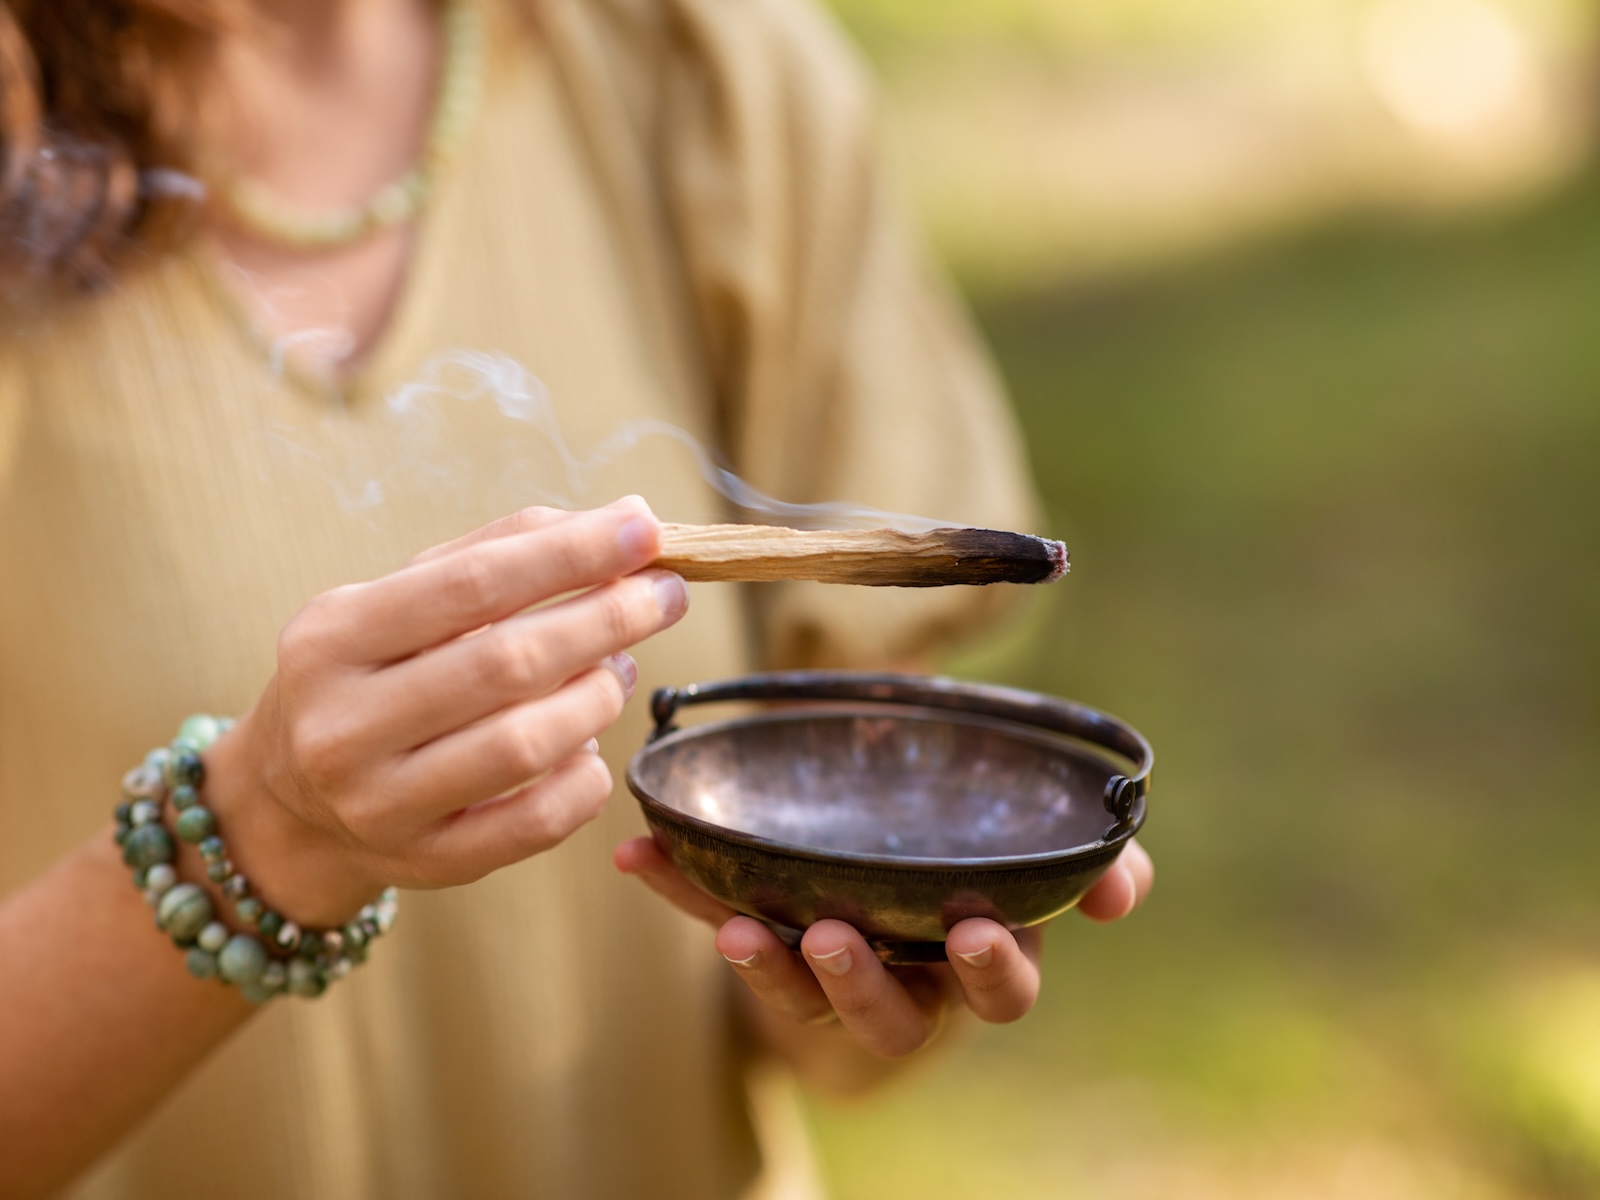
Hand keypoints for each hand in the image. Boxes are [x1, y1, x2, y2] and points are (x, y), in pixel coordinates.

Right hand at [202, 497, 687, 925]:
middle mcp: (343, 726)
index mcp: (331, 638)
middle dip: (606, 620)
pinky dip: (586, 777)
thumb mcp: (404, 597)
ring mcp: (381, 805)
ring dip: (599, 696)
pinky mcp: (428, 863)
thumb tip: (627, 522)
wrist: (292, 801)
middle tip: (665, 595)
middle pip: (508, 665)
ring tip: (619, 668)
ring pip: (528, 745)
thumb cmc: (375, 672)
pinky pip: (538, 821)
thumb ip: (504, 551)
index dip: (570, 555)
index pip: (473, 584)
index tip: (646, 531)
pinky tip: (591, 744)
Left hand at [616, 836, 1153, 1057]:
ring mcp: (829, 970)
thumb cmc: (964, 837)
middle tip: (834, 938)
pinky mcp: (766, 944)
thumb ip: (1077, 857)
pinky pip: (725, 923)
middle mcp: (906, 978)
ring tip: (735, 929)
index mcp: (975, 951)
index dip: (994, 969)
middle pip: (892, 1018)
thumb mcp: (1021, 836)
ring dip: (767, 968)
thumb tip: (1125, 887)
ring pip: (803, 1000)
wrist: (888, 828)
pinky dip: (683, 892)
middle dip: (863, 985)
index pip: (1000, 987)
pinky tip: (641, 854)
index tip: (977, 932)